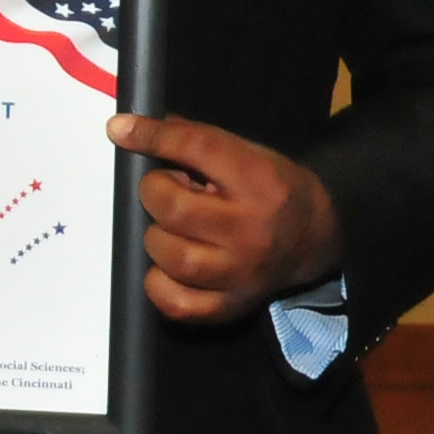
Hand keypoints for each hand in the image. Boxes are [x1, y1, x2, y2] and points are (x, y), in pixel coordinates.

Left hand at [109, 113, 343, 322]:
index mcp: (259, 181)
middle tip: (165, 192)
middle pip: (174, 209)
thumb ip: (196, 141)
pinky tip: (167, 267)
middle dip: (155, 193)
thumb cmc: (272, 190)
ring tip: (171, 229)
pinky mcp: (230, 305)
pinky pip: (176, 303)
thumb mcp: (247, 153)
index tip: (120, 130)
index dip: (153, 136)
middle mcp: (251, 230)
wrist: (313, 237)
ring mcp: (240, 273)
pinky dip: (159, 284)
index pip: (198, 149)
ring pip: (172, 257)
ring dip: (157, 238)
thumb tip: (133, 128)